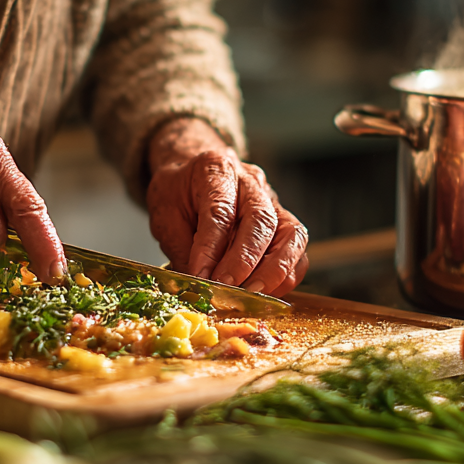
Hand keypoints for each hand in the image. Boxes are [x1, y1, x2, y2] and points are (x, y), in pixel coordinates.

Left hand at [144, 118, 307, 296]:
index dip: (211, 248)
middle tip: (228, 287)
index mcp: (217, 170)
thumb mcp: (165, 213)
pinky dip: (287, 274)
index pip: (220, 211)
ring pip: (291, 233)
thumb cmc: (179, 192)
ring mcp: (273, 201)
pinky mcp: (284, 222)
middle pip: (261, 219)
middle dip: (246, 260)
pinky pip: (297, 250)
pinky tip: (266, 291)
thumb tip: (199, 283)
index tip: (202, 276)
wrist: (193, 173)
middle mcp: (251, 182)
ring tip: (252, 293)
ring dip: (275, 269)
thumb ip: (182, 247)